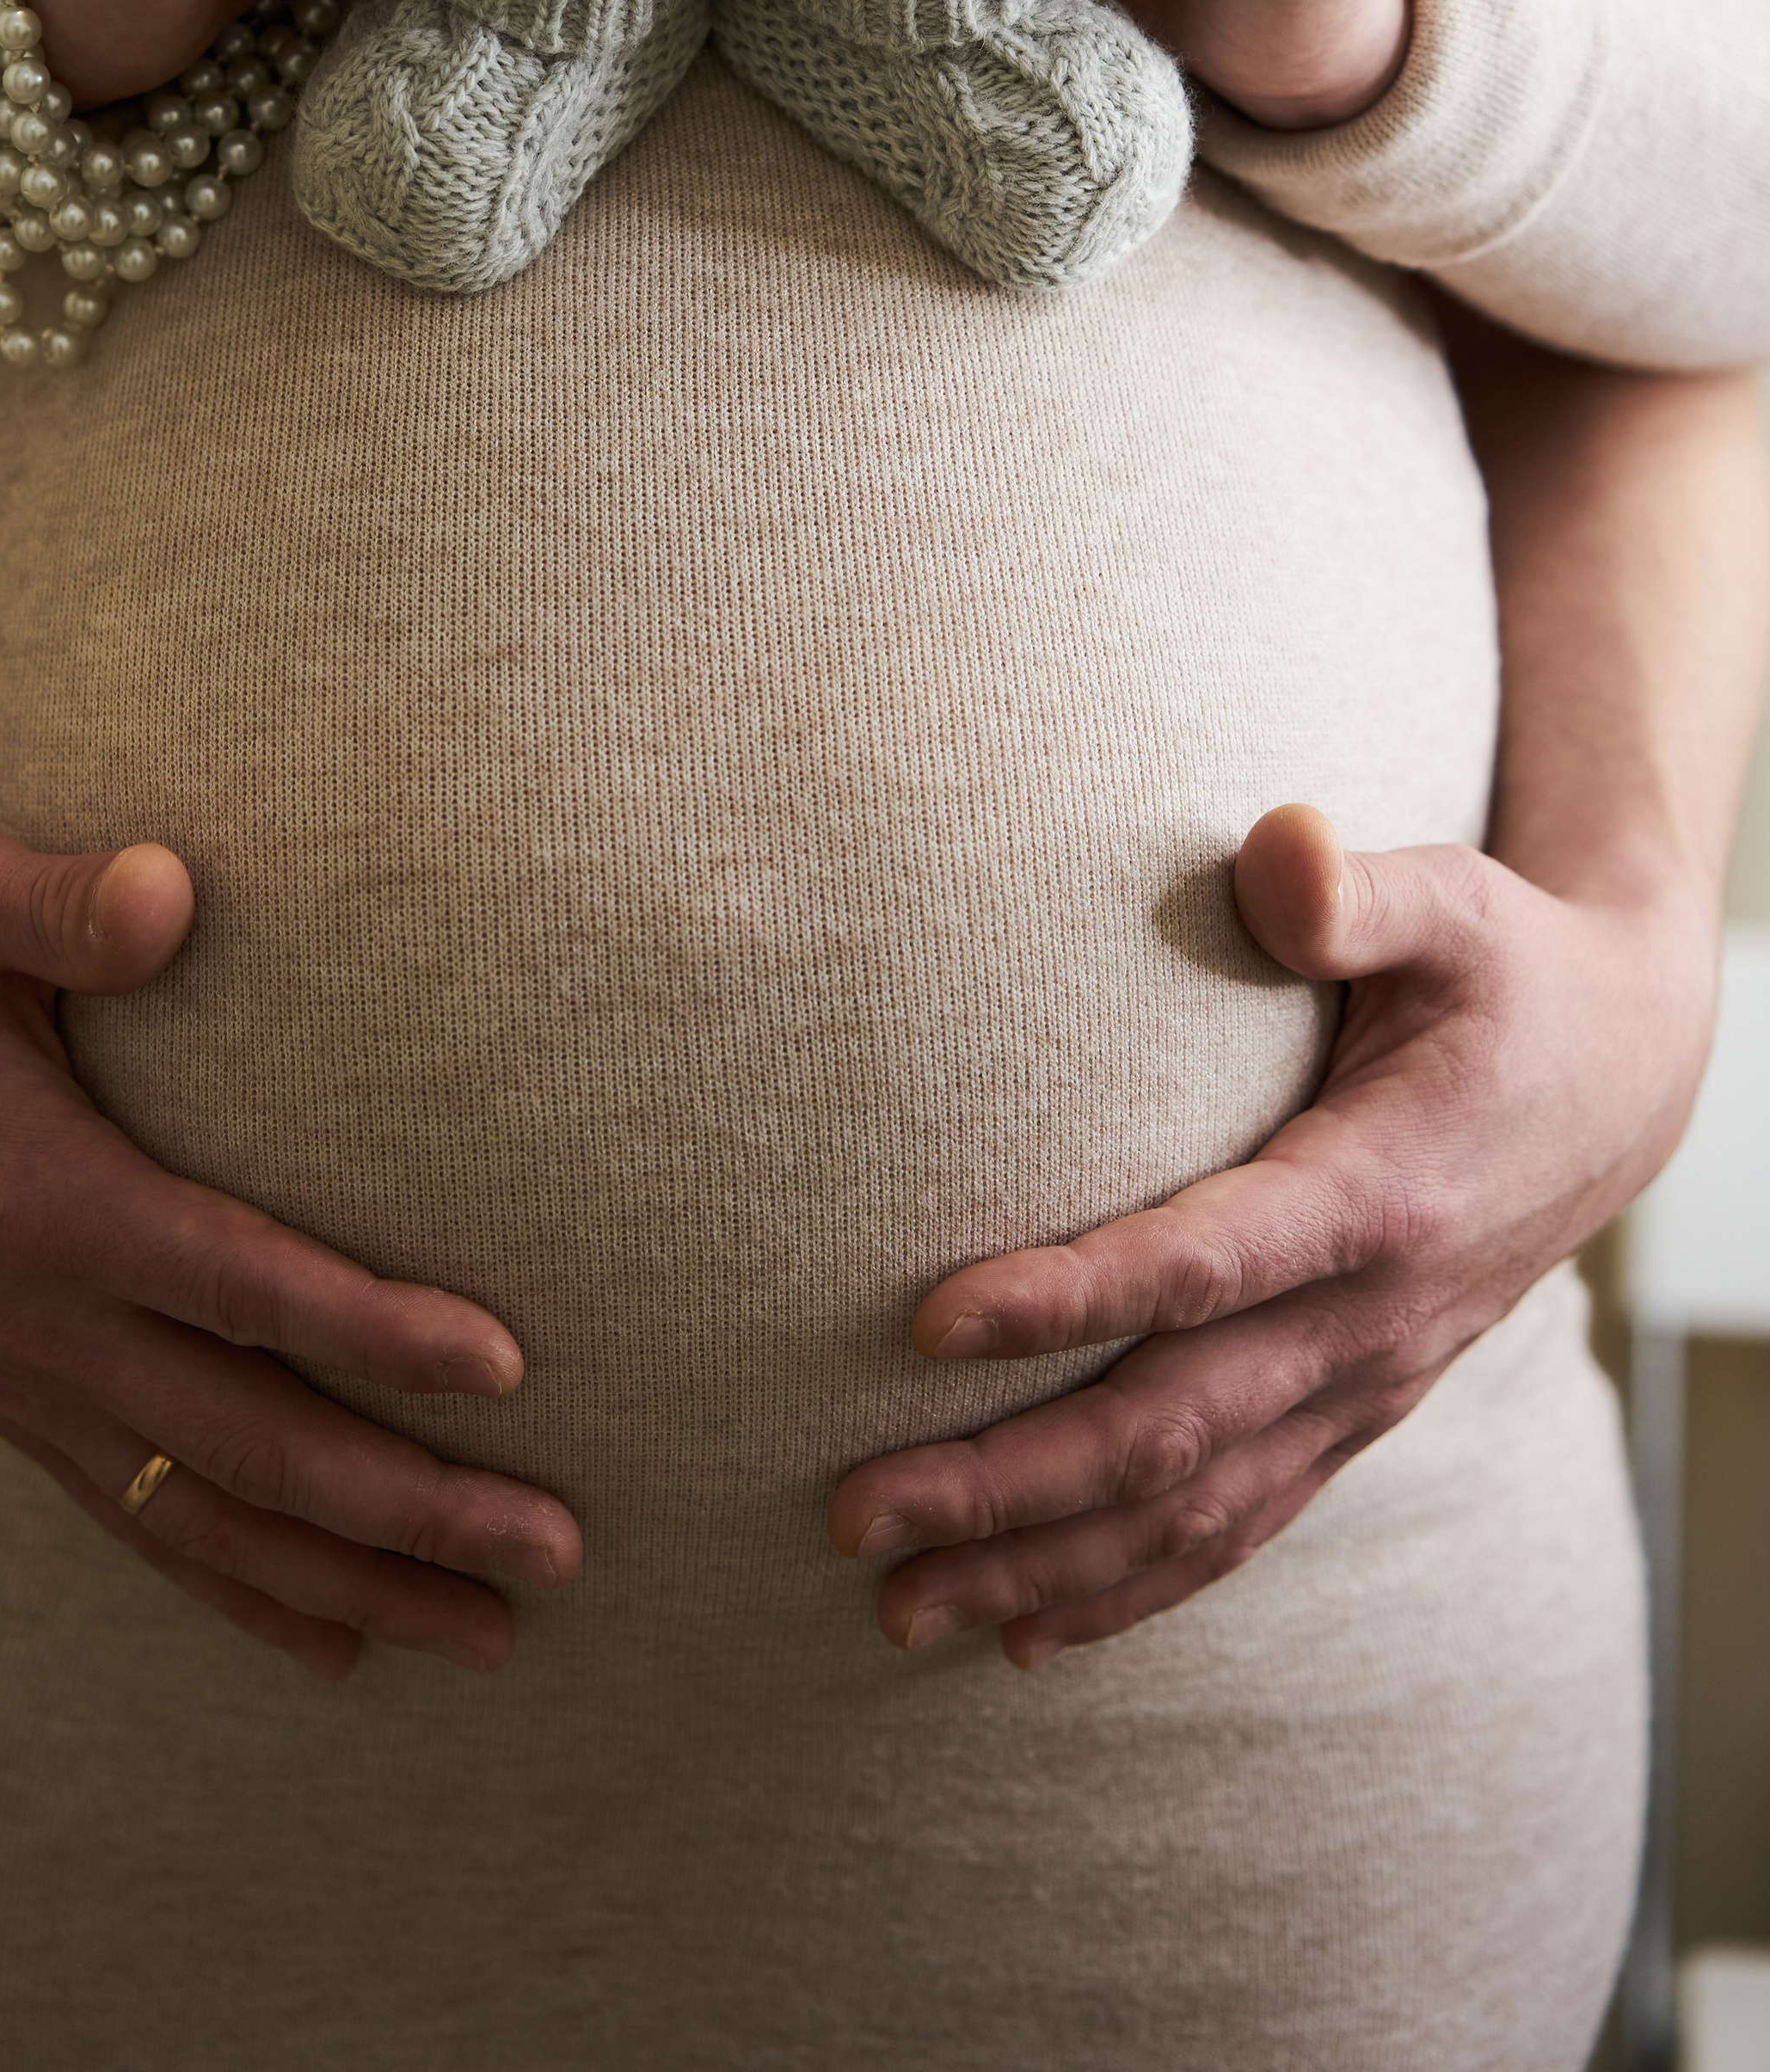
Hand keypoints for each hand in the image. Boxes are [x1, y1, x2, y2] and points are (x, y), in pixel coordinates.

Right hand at [0, 822, 581, 1678]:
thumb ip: (63, 901)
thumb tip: (173, 891)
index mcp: (42, 1198)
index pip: (236, 1282)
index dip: (368, 1328)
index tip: (504, 1364)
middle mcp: (40, 1319)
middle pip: (249, 1440)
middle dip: (408, 1506)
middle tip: (557, 1546)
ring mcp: (25, 1379)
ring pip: (206, 1517)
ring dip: (354, 1583)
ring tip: (493, 1637)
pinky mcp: (17, 1403)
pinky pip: (137, 1523)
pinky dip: (241, 1595)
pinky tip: (342, 1649)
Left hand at [827, 802, 1714, 1665]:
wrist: (1625, 1081)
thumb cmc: (1508, 973)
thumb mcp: (1456, 905)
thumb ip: (1358, 891)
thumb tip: (1280, 844)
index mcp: (1378, 1195)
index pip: (1202, 1265)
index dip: (1069, 1297)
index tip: (927, 1323)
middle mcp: (1370, 1320)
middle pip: (1168, 1427)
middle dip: (1007, 1482)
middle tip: (851, 1512)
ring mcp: (1364, 1386)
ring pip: (1193, 1509)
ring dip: (1043, 1567)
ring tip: (896, 1609)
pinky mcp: (1354, 1413)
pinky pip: (1242, 1524)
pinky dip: (1136, 1591)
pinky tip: (1028, 1633)